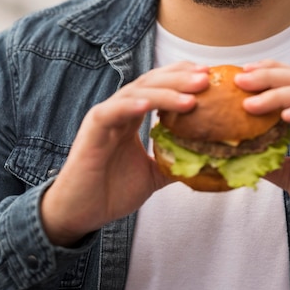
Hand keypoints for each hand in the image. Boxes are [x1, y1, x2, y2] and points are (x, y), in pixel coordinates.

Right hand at [41, 62, 208, 246]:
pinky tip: (148, 105)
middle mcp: (120, 109)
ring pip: (137, 92)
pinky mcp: (92, 128)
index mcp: (133, 115)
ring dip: (165, 93)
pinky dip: (131, 106)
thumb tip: (207, 162)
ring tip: (191, 97)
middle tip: (206, 78)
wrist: (80, 214)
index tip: (208, 75)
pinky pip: (112, 111)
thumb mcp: (153, 175)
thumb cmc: (111, 191)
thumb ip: (175, 162)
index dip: (182, 76)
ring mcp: (106, 116)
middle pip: (152, 82)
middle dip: (180, 78)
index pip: (159, 85)